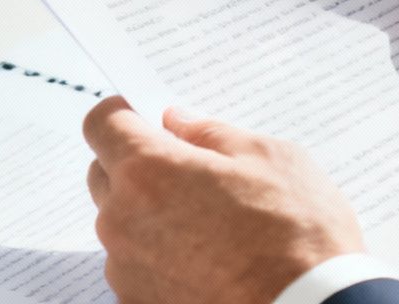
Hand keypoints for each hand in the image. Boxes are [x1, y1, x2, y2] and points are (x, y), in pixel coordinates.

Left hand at [82, 97, 363, 303]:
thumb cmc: (296, 236)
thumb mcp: (268, 158)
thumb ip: (212, 134)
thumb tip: (181, 123)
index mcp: (149, 171)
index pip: (102, 124)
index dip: (123, 114)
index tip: (145, 117)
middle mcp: (122, 220)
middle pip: (104, 174)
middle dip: (136, 163)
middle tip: (188, 170)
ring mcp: (126, 269)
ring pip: (121, 223)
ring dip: (149, 213)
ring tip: (207, 224)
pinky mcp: (138, 303)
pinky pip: (136, 265)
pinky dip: (159, 256)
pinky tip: (206, 259)